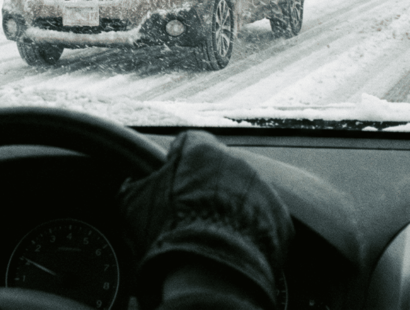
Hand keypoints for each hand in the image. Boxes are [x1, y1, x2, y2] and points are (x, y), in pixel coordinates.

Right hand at [117, 131, 292, 309]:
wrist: (212, 268)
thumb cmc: (169, 230)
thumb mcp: (133, 205)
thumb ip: (132, 187)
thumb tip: (130, 184)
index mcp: (200, 149)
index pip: (188, 142)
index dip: (177, 162)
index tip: (171, 182)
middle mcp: (236, 161)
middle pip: (218, 168)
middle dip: (206, 186)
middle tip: (190, 214)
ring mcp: (263, 189)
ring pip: (243, 193)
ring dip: (230, 208)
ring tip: (212, 235)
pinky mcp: (280, 218)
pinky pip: (263, 220)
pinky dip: (251, 231)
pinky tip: (232, 247)